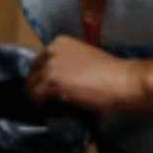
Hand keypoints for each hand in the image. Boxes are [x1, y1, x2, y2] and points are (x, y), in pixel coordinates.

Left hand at [26, 36, 144, 114]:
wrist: (122, 80)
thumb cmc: (111, 72)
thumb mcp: (84, 59)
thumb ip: (68, 64)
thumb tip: (57, 81)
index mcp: (60, 42)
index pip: (40, 62)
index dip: (43, 77)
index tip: (50, 89)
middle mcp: (51, 50)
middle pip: (32, 73)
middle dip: (38, 87)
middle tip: (49, 101)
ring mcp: (50, 65)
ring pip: (31, 86)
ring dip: (39, 98)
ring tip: (51, 108)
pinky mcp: (51, 82)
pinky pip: (35, 97)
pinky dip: (41, 105)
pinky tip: (53, 111)